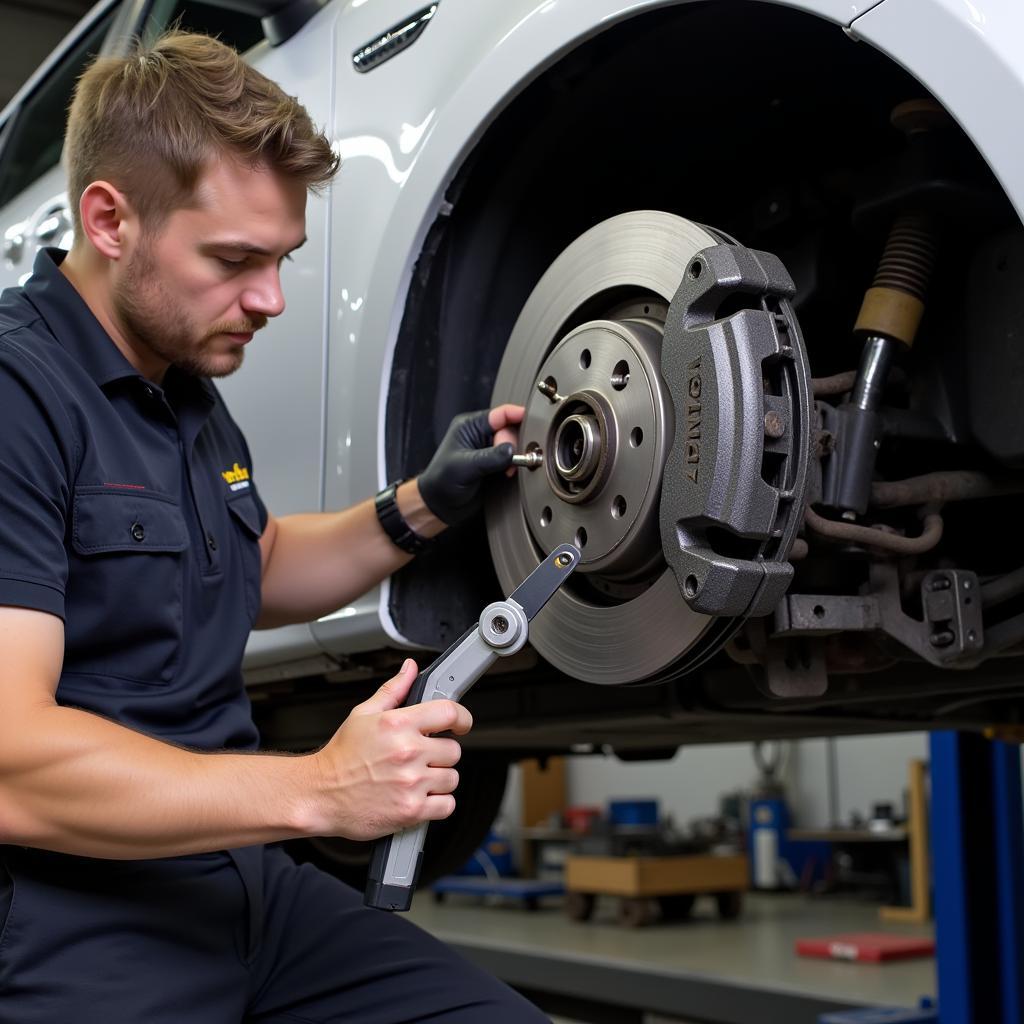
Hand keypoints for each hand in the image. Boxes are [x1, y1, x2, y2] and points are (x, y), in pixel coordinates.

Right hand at [309, 660, 472, 840]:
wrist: (320, 794)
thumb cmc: (341, 757)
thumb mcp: (363, 713)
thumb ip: (393, 690)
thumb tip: (410, 670)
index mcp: (398, 724)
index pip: (450, 712)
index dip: (461, 718)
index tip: (460, 724)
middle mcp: (407, 752)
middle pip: (454, 750)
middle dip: (440, 753)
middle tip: (421, 757)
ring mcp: (411, 783)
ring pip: (452, 778)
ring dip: (439, 780)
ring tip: (416, 778)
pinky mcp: (411, 810)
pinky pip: (447, 805)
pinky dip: (438, 804)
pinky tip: (419, 796)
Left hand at [417, 404, 524, 525]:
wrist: (441, 505)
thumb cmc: (442, 481)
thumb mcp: (466, 466)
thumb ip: (491, 457)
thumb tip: (512, 450)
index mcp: (470, 426)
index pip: (500, 414)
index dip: (518, 416)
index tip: (533, 422)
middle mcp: (481, 435)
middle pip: (511, 430)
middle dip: (516, 444)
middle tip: (513, 460)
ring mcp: (489, 449)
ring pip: (515, 445)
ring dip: (517, 456)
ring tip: (509, 470)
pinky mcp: (496, 464)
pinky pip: (513, 459)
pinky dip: (516, 465)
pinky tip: (510, 473)